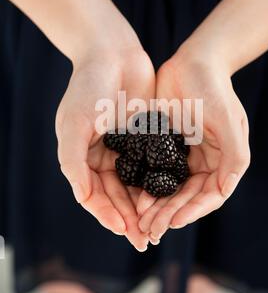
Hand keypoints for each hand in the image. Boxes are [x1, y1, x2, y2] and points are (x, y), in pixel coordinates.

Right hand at [56, 45, 154, 250]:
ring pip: (136, 185)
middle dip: (128, 218)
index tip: (123, 230)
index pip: (94, 195)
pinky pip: (153, 166)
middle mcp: (104, 156)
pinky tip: (169, 198)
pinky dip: (158, 184)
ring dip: (145, 207)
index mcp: (82, 156)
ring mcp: (125, 148)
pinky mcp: (145, 137)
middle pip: (116, 196)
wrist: (113, 52)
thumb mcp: (73, 123)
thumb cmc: (88, 86)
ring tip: (158, 227)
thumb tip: (81, 197)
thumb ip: (73, 161)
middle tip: (144, 239)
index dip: (107, 214)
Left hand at [138, 46, 249, 239]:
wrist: (192, 62)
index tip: (172, 222)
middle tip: (151, 230)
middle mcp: (206, 163)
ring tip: (140, 221)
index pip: (210, 196)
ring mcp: (185, 157)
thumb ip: (234, 155)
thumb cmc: (213, 88)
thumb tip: (225, 190)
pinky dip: (146, 187)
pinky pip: (155, 174)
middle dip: (170, 214)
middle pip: (188, 198)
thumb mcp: (227, 120)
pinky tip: (133, 197)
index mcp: (224, 161)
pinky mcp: (166, 148)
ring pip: (171, 190)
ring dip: (157, 207)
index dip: (192, 211)